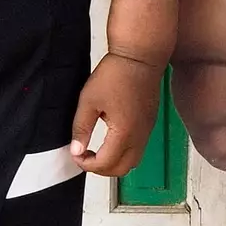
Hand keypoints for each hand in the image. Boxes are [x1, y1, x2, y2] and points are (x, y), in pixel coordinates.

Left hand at [69, 53, 162, 177]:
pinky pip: (139, 148)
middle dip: (101, 169)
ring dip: (114, 162)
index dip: (87, 164)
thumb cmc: (115, 74)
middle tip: (86, 157)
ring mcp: (147, 131)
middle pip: (122, 169)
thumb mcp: (89, 100)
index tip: (76, 154)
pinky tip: (111, 139)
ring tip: (98, 151)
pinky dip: (124, 152)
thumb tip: (76, 150)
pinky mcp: (150, 123)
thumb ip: (81, 128)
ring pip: (133, 161)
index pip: (105, 164)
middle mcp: (139, 136)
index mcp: (123, 133)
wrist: (140, 57)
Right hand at [172, 60, 225, 177]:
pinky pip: (192, 123)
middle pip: (206, 150)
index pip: (222, 155)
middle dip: (219, 160)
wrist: (203, 46)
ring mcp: (186, 110)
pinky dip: (203, 131)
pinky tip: (209, 126)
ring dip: (210, 147)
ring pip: (197, 138)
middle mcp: (195, 124)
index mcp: (211, 130)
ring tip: (221, 150)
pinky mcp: (181, 95)